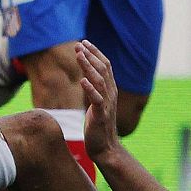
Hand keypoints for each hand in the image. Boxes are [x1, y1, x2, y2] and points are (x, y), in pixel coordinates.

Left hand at [74, 41, 120, 161]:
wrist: (106, 148)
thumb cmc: (98, 126)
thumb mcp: (96, 103)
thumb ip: (94, 89)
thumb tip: (86, 75)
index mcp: (110, 90)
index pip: (105, 66)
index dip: (95, 53)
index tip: (84, 42)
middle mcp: (110, 94)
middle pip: (103, 69)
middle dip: (91, 55)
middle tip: (79, 44)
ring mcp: (107, 104)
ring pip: (99, 81)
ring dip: (89, 66)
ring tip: (79, 55)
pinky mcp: (101, 116)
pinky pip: (97, 100)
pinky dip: (90, 89)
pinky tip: (82, 81)